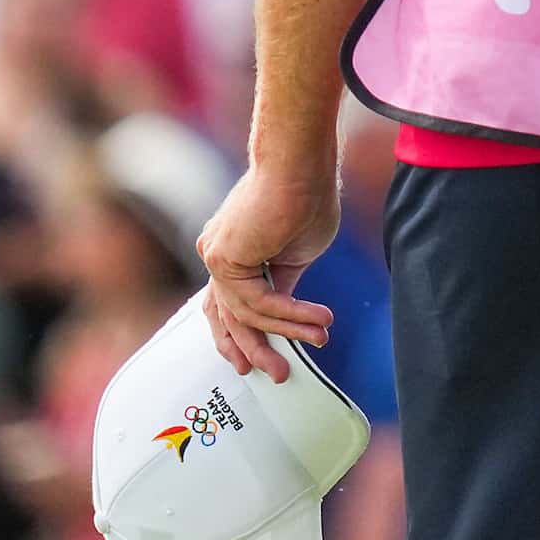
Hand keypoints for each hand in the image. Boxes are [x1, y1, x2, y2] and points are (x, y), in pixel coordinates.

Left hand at [196, 162, 340, 381]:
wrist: (300, 164)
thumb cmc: (308, 196)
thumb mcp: (299, 251)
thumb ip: (285, 281)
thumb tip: (283, 310)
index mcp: (233, 252)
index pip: (227, 304)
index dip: (238, 336)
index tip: (250, 364)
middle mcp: (217, 255)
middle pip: (226, 317)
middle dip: (251, 350)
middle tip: (277, 375)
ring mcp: (216, 256)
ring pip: (247, 314)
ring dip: (288, 331)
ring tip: (322, 338)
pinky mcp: (223, 259)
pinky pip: (257, 302)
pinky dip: (289, 315)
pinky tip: (317, 320)